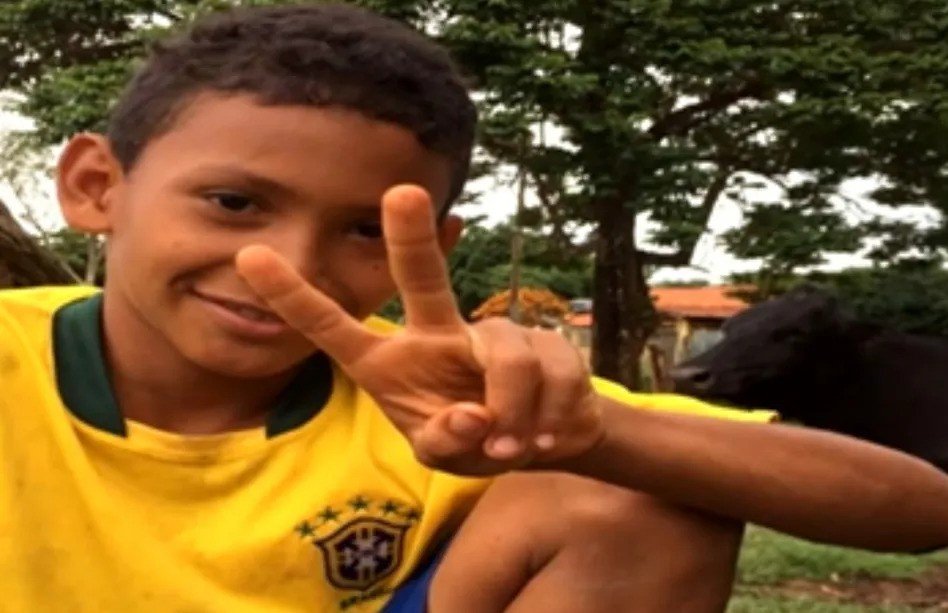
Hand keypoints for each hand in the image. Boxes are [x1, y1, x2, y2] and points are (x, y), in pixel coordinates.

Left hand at [235, 185, 603, 475]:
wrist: (546, 441)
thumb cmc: (478, 441)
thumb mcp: (446, 457)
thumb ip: (444, 442)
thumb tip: (472, 414)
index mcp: (391, 364)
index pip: (334, 327)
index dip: (293, 295)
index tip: (248, 255)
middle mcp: (436, 336)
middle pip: (422, 279)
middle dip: (411, 238)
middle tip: (401, 192)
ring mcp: (492, 334)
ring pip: (506, 358)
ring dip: (516, 415)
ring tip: (515, 447)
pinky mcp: (545, 341)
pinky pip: (550, 376)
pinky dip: (549, 419)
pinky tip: (546, 437)